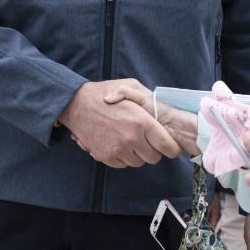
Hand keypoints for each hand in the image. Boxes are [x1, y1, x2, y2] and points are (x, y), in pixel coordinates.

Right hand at [59, 80, 180, 167]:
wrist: (77, 104)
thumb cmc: (105, 93)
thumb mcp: (130, 85)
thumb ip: (148, 97)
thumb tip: (161, 109)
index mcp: (142, 122)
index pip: (167, 146)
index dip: (172, 148)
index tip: (171, 147)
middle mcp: (132, 138)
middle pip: (154, 158)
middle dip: (153, 150)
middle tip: (147, 140)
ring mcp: (118, 150)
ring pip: (138, 162)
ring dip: (137, 154)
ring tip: (130, 139)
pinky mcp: (106, 156)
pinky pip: (123, 164)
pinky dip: (123, 157)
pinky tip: (118, 143)